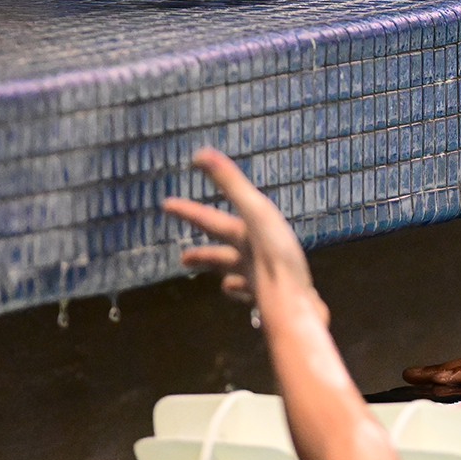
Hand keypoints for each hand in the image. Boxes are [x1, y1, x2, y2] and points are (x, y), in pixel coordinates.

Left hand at [162, 149, 318, 317]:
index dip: (189, 211)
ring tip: (226, 284)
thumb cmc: (274, 258)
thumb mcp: (256, 212)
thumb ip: (231, 184)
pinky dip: (262, 300)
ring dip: (230, 280)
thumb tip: (199, 154)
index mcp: (241, 239)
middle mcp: (246, 263)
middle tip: (183, 259)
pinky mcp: (283, 302)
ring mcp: (262, 286)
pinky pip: (267, 300)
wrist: (293, 305)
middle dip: (202, 256)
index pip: (208, 221)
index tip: (166, 205)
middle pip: (219, 258)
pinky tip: (263, 303)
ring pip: (240, 282)